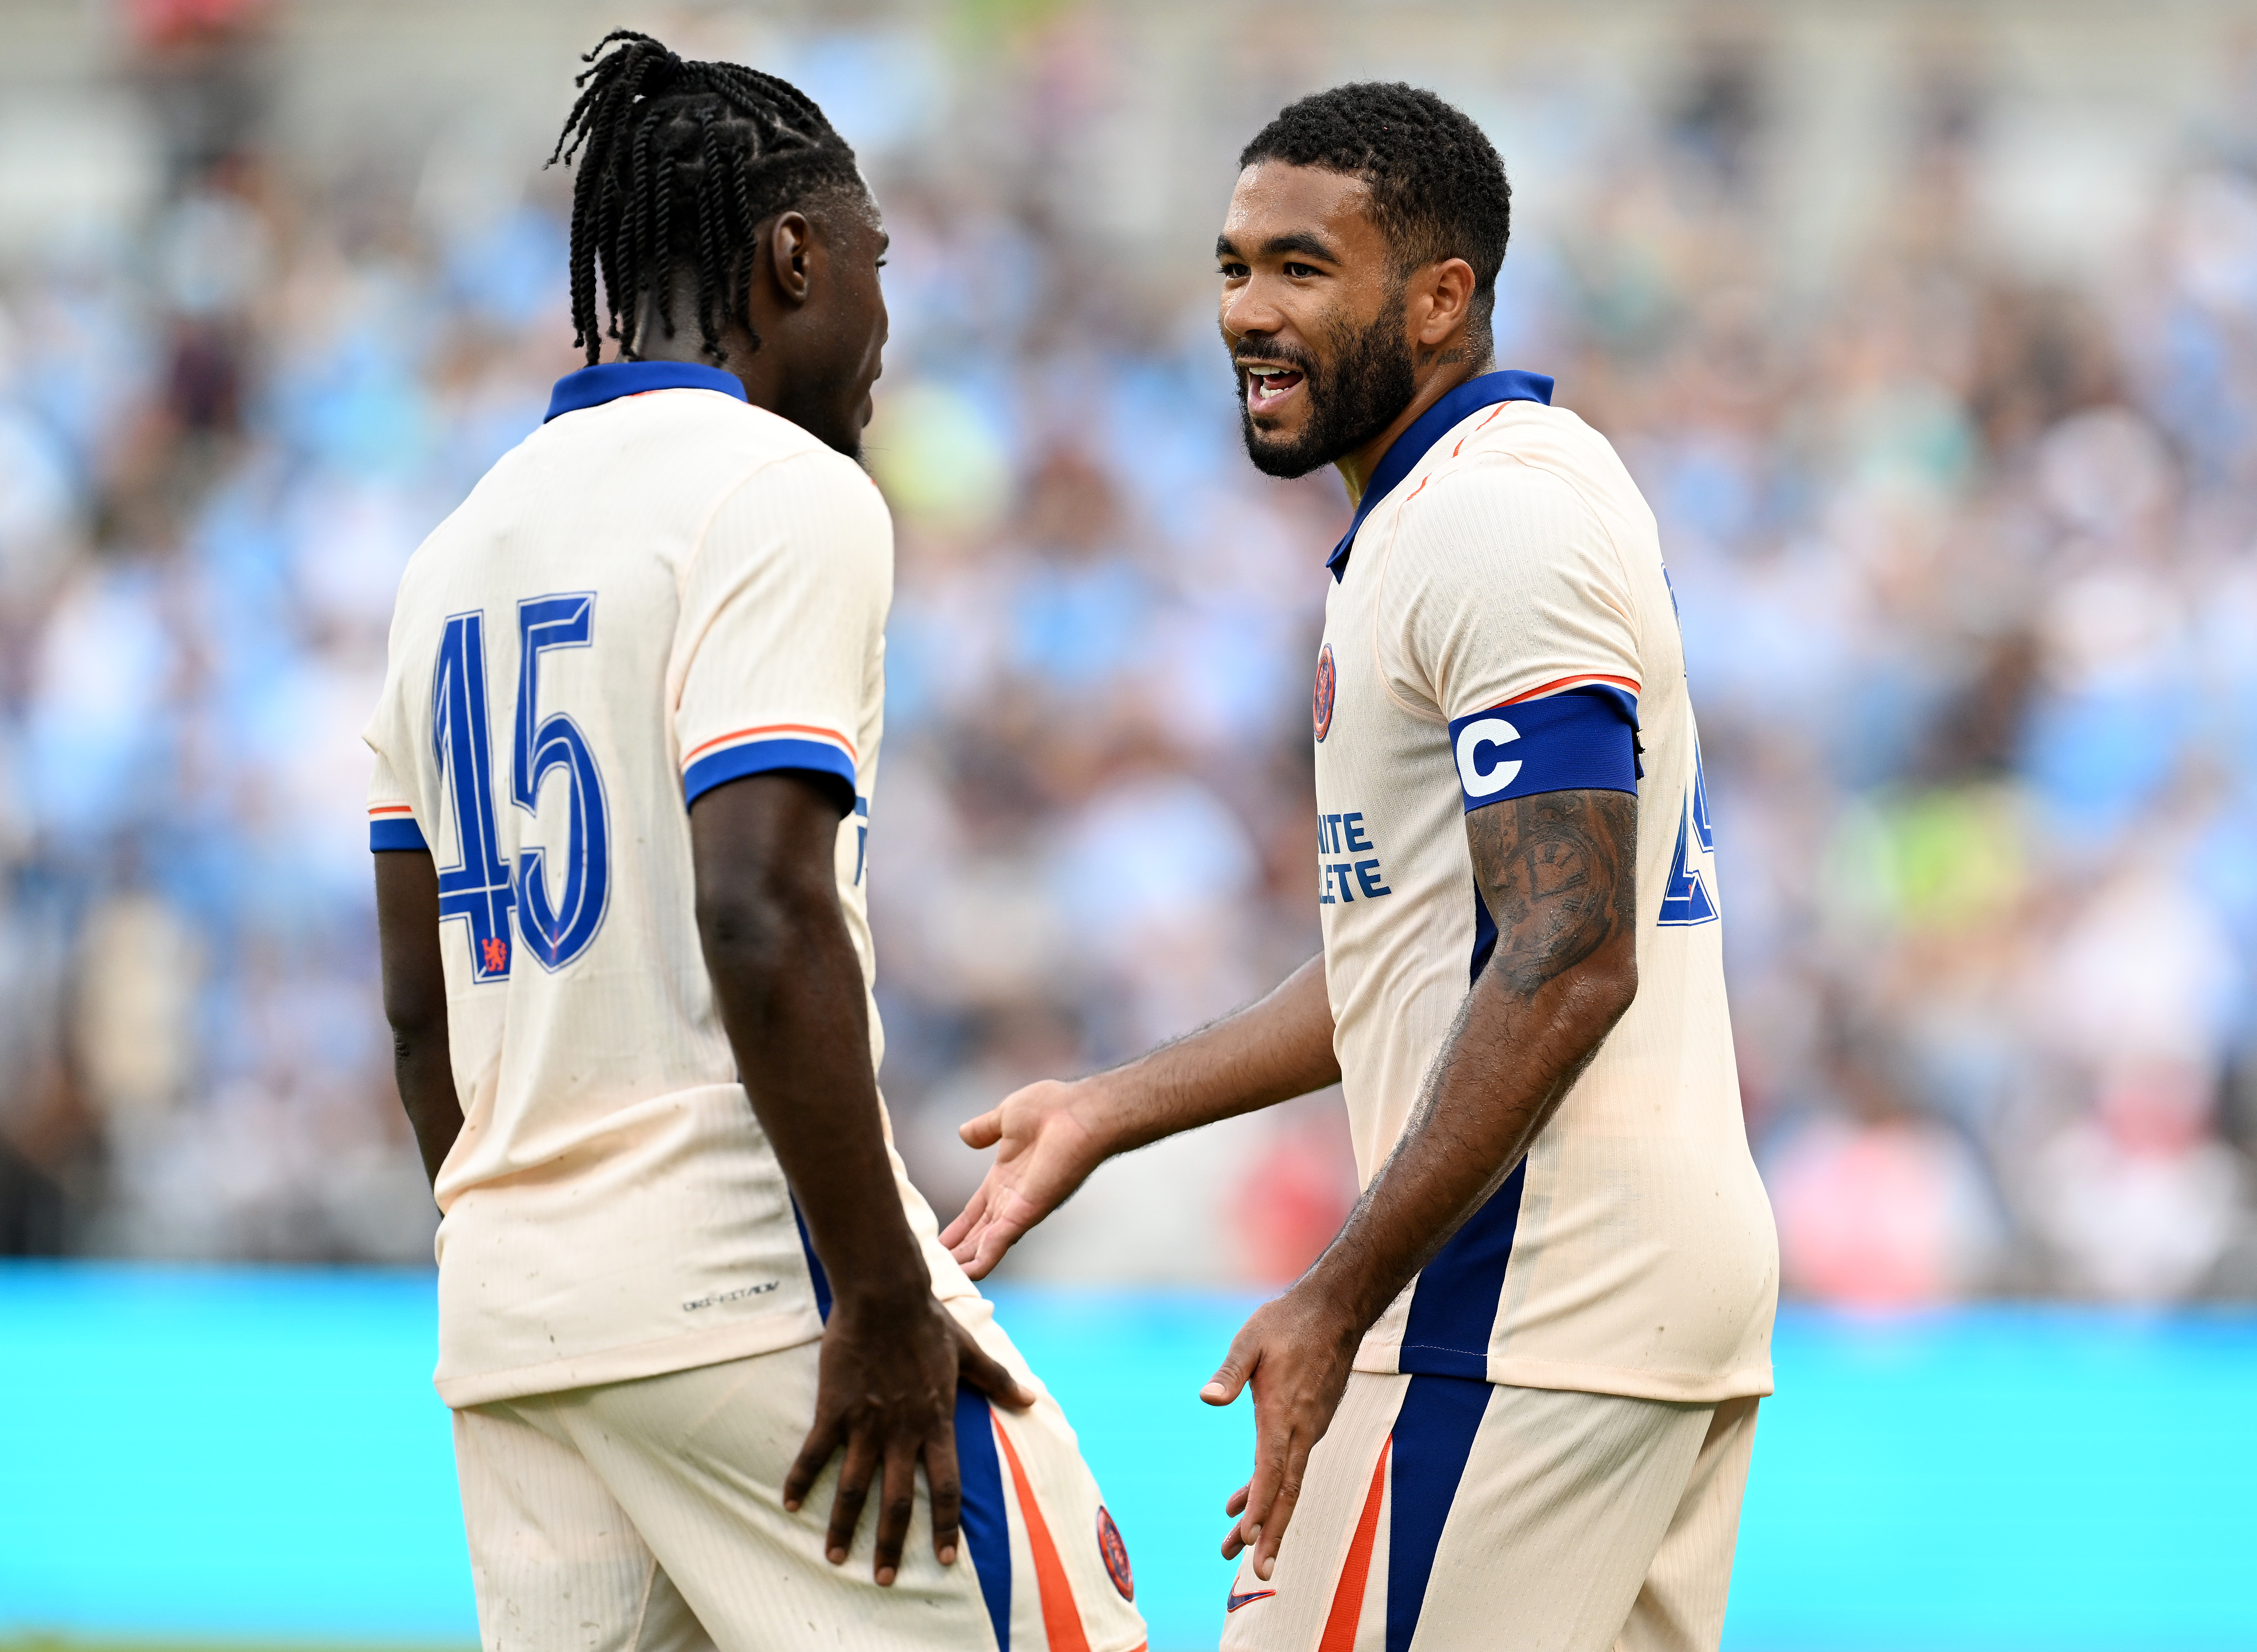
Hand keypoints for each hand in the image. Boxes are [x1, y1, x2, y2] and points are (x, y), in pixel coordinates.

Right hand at [783, 1293, 1033, 1584]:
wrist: (885, 1296)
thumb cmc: (927, 1322)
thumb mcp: (968, 1352)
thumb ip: (996, 1380)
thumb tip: (1030, 1398)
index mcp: (936, 1422)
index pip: (947, 1486)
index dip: (946, 1525)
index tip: (946, 1559)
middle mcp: (902, 1432)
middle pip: (898, 1501)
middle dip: (892, 1544)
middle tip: (885, 1579)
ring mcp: (866, 1423)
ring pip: (853, 1488)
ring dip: (843, 1526)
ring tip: (835, 1557)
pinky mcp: (834, 1409)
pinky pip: (814, 1454)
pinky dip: (799, 1480)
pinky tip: (788, 1504)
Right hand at [940, 1078, 1111, 1279]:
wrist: (1079, 1111)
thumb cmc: (1051, 1108)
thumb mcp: (1005, 1117)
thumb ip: (984, 1128)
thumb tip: (963, 1133)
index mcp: (1005, 1178)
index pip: (976, 1211)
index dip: (958, 1228)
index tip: (939, 1244)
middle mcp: (1012, 1198)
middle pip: (979, 1233)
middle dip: (959, 1252)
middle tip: (936, 1272)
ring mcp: (1020, 1208)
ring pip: (987, 1244)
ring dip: (967, 1262)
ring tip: (946, 1280)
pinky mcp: (1028, 1211)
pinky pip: (1001, 1239)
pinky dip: (985, 1257)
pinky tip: (969, 1273)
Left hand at [1201, 1284, 1360, 1582]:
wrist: (1336, 1309)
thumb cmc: (1287, 1322)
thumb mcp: (1250, 1341)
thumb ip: (1230, 1372)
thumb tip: (1206, 1398)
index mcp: (1285, 1413)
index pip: (1273, 1470)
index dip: (1262, 1505)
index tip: (1251, 1537)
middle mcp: (1302, 1428)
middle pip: (1286, 1490)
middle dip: (1271, 1532)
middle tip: (1259, 1571)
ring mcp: (1309, 1427)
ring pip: (1287, 1482)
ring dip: (1264, 1515)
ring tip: (1232, 1546)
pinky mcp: (1309, 1422)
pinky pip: (1288, 1465)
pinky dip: (1267, 1487)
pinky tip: (1241, 1500)